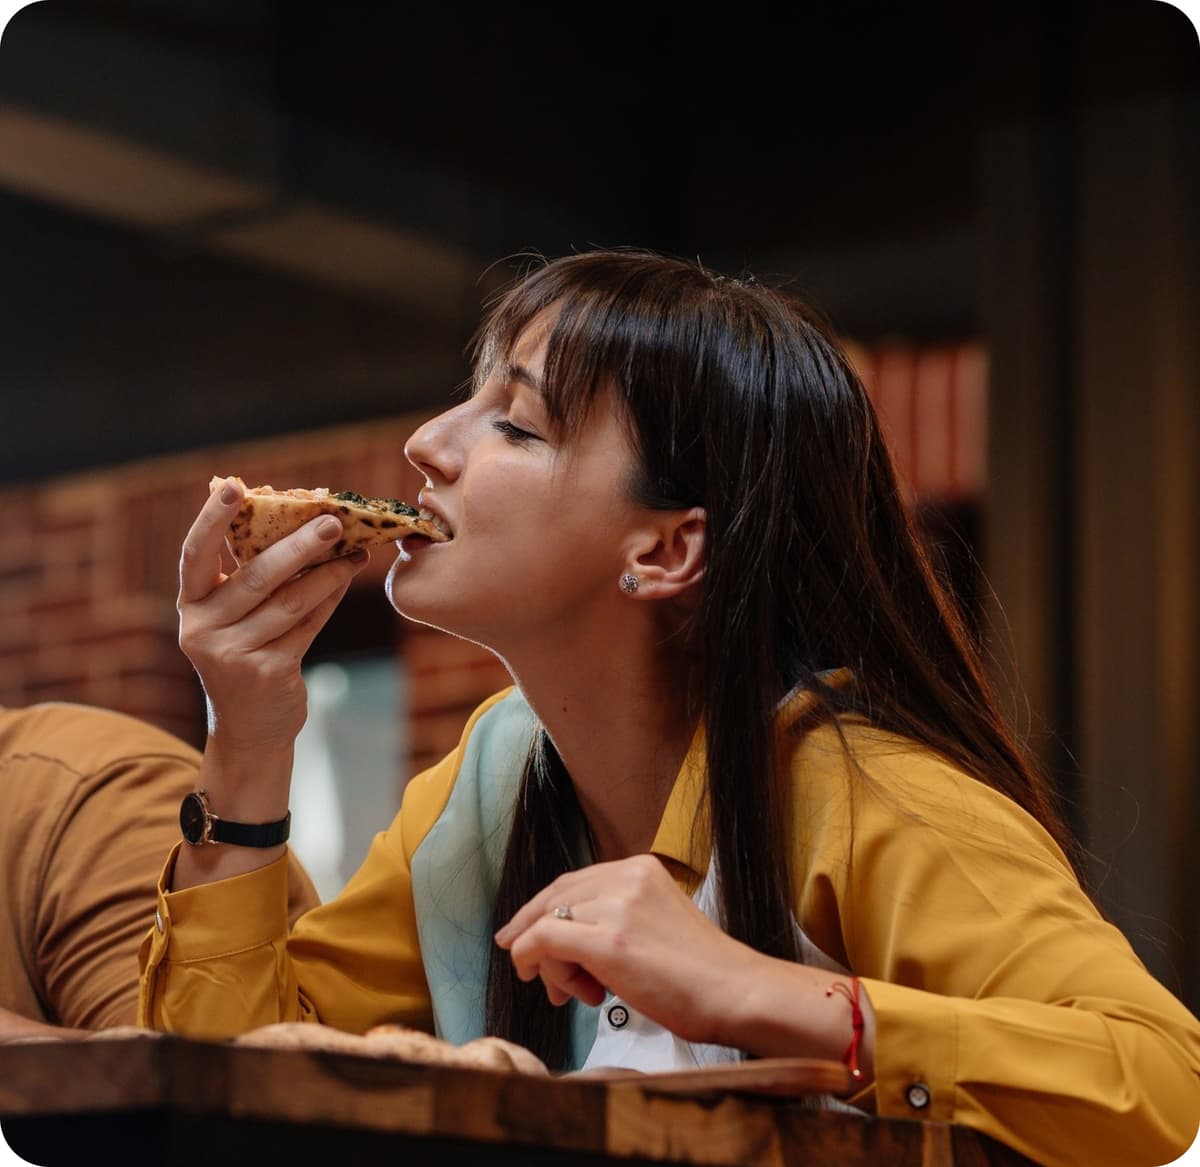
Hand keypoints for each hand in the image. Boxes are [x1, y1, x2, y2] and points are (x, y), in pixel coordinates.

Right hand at [177, 477, 368, 760]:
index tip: (234, 484)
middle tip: (332, 520)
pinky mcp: (266, 672)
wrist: (251, 730)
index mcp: (190, 605)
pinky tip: (346, 578)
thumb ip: (252, 576)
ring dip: (328, 572)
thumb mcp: (235, 618)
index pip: (194, 553)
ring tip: (357, 551)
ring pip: (289, 601)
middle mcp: (201, 628)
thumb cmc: (247, 656)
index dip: (211, 518)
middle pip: (256, 576)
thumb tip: (299, 519)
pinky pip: (306, 626)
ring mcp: (232, 654)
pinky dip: (329, 599)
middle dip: (298, 545)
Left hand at [493, 854, 765, 1046]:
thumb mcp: (656, 923)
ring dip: (549, 963)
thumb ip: (615, 917)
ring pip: (547, 923)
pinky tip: (550, 985)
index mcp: (641, 868)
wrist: (736, 992)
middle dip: (534, 935)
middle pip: (555, 899)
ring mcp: (616, 905)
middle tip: (528, 969)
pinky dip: (532, 961)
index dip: (542, 910)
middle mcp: (626, 876)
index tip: (522, 935)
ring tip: (577, 993)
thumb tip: (563, 943)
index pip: (574, 882)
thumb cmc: (702, 974)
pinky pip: (543, 941)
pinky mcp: (607, 940)